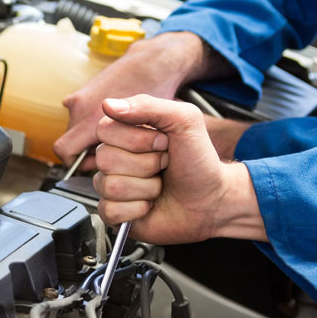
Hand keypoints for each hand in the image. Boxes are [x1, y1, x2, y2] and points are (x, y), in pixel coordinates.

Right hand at [55, 32, 218, 169]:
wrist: (157, 58)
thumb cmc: (156, 88)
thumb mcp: (144, 124)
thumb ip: (120, 145)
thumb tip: (97, 159)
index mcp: (91, 115)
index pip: (65, 151)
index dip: (79, 162)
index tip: (98, 164)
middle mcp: (80, 105)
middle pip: (71, 142)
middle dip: (89, 150)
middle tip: (113, 151)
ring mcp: (80, 97)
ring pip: (76, 130)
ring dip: (93, 137)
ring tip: (118, 135)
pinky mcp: (84, 91)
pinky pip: (81, 116)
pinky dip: (93, 123)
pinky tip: (115, 121)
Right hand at [93, 94, 266, 243]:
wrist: (211, 199)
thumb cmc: (198, 161)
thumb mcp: (184, 120)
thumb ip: (148, 106)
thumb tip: (109, 105)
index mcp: (125, 133)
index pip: (105, 129)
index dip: (136, 139)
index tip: (163, 143)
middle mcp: (113, 158)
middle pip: (105, 159)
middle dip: (146, 165)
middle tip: (164, 165)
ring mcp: (110, 186)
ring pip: (109, 186)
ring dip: (146, 188)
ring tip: (159, 186)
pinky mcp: (112, 212)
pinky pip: (110, 211)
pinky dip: (137, 210)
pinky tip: (149, 204)